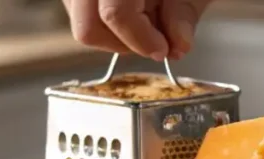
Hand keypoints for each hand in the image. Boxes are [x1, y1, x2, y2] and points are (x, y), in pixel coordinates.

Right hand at [62, 0, 212, 60]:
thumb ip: (183, 12)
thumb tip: (177, 46)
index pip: (116, 13)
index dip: (142, 40)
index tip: (163, 49)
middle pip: (88, 27)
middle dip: (124, 43)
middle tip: (154, 40)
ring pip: (81, 21)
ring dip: (116, 31)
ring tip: (146, 13)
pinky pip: (80, 8)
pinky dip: (107, 16)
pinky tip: (132, 4)